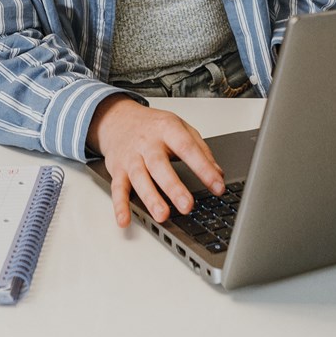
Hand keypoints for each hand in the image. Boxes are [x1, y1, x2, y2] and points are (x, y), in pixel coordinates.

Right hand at [87, 96, 225, 227]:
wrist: (118, 117)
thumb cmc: (152, 126)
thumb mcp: (180, 128)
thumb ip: (200, 150)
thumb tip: (218, 174)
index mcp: (167, 129)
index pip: (187, 148)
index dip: (203, 168)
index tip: (218, 186)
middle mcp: (148, 143)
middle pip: (159, 165)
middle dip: (173, 187)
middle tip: (187, 205)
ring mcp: (131, 157)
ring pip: (140, 178)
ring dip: (150, 198)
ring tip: (162, 215)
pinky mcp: (117, 170)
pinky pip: (117, 188)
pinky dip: (120, 205)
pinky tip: (125, 219)